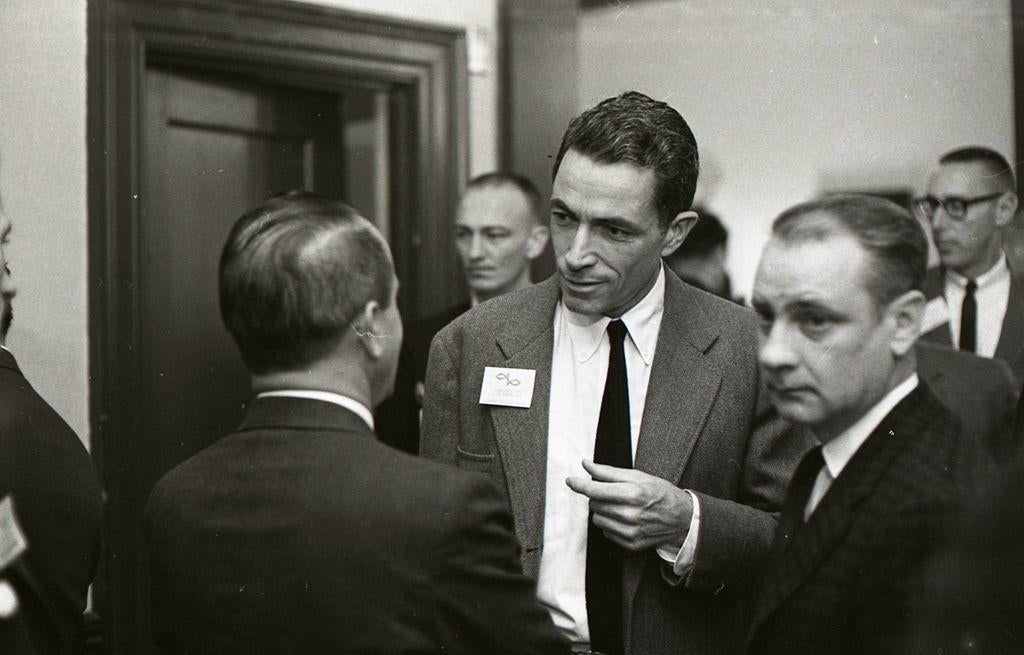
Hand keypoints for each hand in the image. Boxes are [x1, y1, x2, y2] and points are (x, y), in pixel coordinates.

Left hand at [565, 460, 692, 551]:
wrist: (682, 519)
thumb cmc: (660, 493)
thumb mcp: (638, 476)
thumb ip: (608, 472)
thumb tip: (586, 464)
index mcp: (632, 494)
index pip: (595, 490)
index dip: (579, 485)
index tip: (570, 480)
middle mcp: (630, 514)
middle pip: (594, 504)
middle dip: (598, 497)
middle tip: (614, 493)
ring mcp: (630, 532)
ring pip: (597, 520)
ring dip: (603, 512)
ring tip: (621, 507)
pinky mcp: (630, 544)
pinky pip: (606, 533)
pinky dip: (611, 525)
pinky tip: (625, 519)